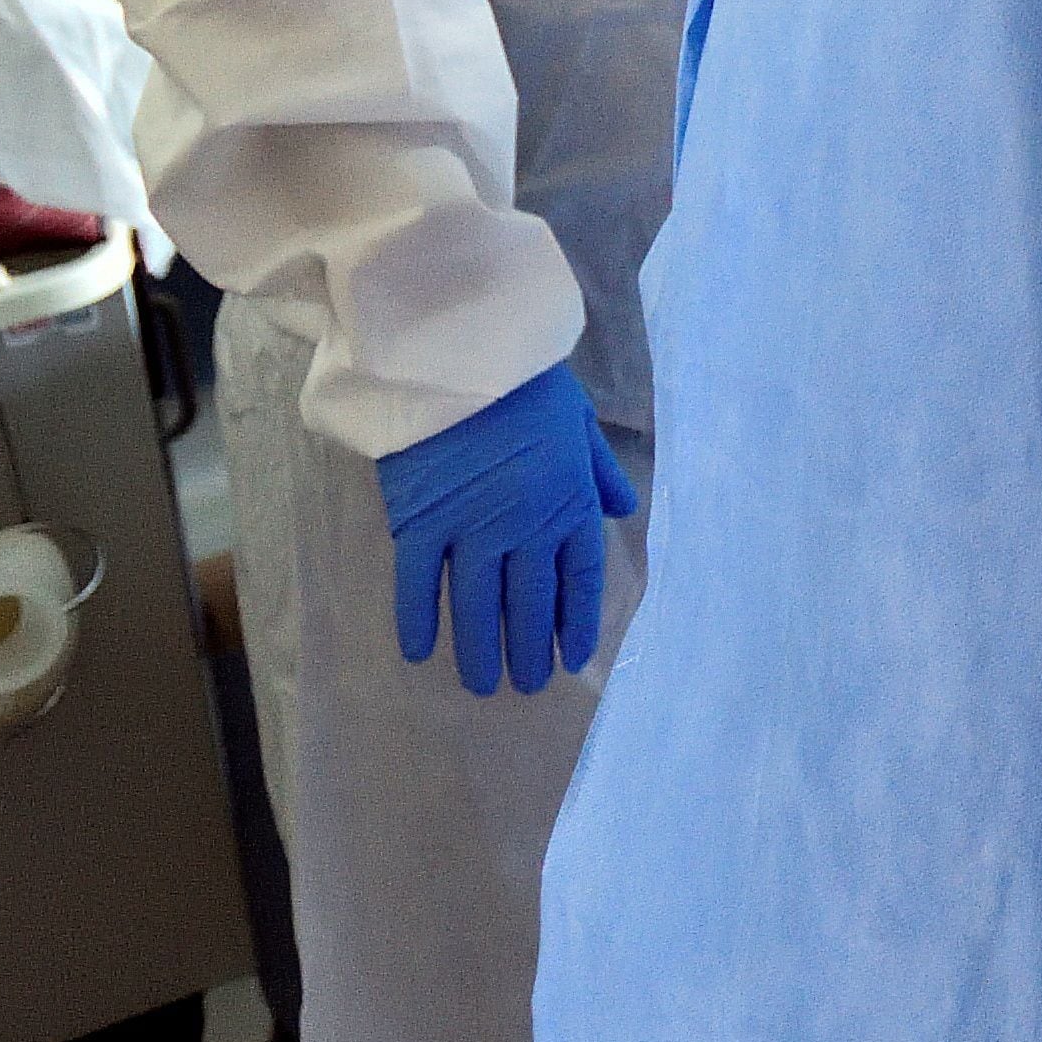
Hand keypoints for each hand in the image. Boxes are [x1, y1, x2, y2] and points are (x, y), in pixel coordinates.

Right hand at [374, 362, 636, 695]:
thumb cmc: (524, 383)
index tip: (573, 658)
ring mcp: (471, 528)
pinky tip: (420, 653)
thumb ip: (598, 470)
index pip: (579, 577)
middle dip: (530, 649)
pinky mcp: (421, 522)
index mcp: (569, 500)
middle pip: (529, 601)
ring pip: (478, 605)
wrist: (463, 356)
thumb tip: (622, 508)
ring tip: (483, 685)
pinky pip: (418, 584)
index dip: (577, 621)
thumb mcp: (580, 421)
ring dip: (480, 649)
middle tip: (527, 685)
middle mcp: (526, 526)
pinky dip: (418, 620)